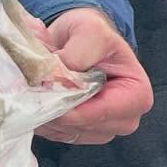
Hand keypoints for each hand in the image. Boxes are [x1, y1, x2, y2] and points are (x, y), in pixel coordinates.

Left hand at [32, 7, 152, 143]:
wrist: (78, 38)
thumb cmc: (91, 33)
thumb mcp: (90, 32)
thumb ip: (76, 55)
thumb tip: (53, 79)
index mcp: (137, 95)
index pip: (98, 113)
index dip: (66, 105)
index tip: (41, 90)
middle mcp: (124, 118)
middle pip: (82, 125)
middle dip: (53, 109)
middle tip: (30, 88)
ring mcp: (102, 129)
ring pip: (65, 132)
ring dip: (44, 114)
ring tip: (32, 90)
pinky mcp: (80, 132)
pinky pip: (56, 134)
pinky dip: (42, 119)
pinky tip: (35, 100)